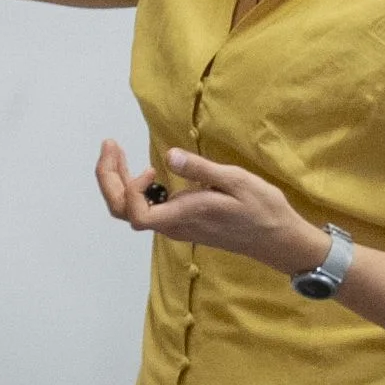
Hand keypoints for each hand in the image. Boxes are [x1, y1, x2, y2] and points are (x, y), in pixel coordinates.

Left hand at [97, 140, 329, 272]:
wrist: (276, 239)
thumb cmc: (262, 210)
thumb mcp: (236, 182)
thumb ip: (201, 170)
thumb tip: (169, 155)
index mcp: (183, 217)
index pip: (136, 214)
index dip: (131, 190)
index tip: (151, 168)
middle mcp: (171, 225)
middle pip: (122, 210)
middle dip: (108, 177)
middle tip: (110, 145)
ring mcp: (174, 225)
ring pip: (130, 209)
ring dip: (117, 180)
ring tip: (117, 151)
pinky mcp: (179, 221)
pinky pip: (145, 207)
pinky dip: (134, 187)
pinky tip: (142, 169)